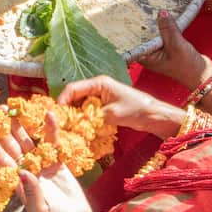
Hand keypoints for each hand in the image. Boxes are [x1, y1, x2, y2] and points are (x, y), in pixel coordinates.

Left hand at [0, 111, 94, 211]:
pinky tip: (49, 114)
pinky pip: (53, 141)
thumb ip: (31, 192)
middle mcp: (27, 168)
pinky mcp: (57, 160)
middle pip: (12, 144)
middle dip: (2, 127)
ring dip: (19, 124)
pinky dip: (51, 129)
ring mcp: (41, 162)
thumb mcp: (40, 209)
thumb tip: (23, 173)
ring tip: (10, 107)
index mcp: (18, 181)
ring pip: (28, 139)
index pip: (2, 160)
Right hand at [57, 75, 181, 135]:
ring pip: (81, 105)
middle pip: (75, 96)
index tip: (57, 113)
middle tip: (62, 123)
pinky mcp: (104, 106)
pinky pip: (89, 111)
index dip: (63, 99)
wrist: (153, 115)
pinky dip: (84, 119)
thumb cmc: (136, 109)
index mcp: (99, 83)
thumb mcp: (112, 114)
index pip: (74, 88)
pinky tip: (82, 128)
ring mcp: (101, 97)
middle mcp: (98, 87)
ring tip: (70, 128)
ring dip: (76, 115)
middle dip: (68, 109)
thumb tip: (76, 123)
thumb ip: (93, 117)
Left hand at [137, 10, 211, 87]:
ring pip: (154, 33)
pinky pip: (163, 33)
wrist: (202, 75)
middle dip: (143, 22)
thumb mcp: (177, 45)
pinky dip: (165, 26)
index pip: (133, 41)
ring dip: (155, 22)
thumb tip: (161, 13)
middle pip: (142, 35)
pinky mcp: (167, 46)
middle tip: (139, 5)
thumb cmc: (187, 66)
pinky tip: (164, 15)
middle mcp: (150, 54)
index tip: (128, 14)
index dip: (130, 28)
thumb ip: (168, 28)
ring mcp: (159, 50)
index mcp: (146, 58)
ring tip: (150, 6)